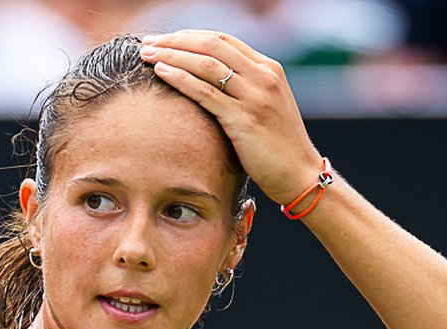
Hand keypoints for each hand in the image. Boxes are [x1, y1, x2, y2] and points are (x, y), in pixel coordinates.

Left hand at [140, 29, 323, 205]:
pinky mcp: (245, 119)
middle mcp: (264, 76)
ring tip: (147, 55)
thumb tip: (209, 81)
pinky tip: (161, 73)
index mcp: (268, 69)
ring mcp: (256, 96)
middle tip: (147, 43)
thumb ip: (243, 88)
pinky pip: (206, 92)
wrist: (299, 173)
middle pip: (211, 46)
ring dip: (172, 56)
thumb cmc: (277, 146)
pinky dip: (180, 78)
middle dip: (175, 41)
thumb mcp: (264, 106)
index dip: (189, 37)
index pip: (223, 40)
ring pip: (206, 64)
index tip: (163, 40)